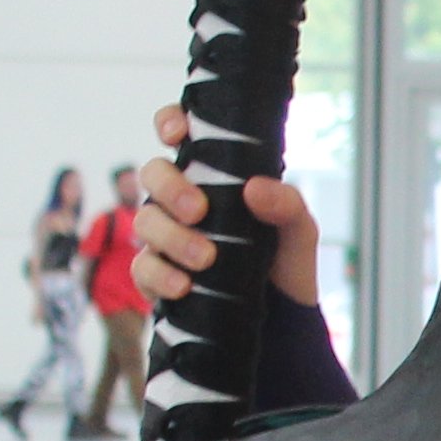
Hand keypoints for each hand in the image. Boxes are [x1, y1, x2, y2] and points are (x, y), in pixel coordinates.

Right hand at [133, 105, 318, 308]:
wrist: (281, 318)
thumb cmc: (284, 261)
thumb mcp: (299, 230)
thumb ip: (288, 204)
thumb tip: (255, 188)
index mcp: (213, 176)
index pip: (180, 134)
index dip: (170, 122)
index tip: (176, 132)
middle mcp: (182, 200)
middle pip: (152, 174)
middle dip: (170, 187)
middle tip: (199, 211)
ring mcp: (165, 236)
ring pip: (145, 220)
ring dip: (172, 237)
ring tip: (206, 259)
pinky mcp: (157, 274)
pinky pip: (142, 267)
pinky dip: (160, 274)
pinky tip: (183, 285)